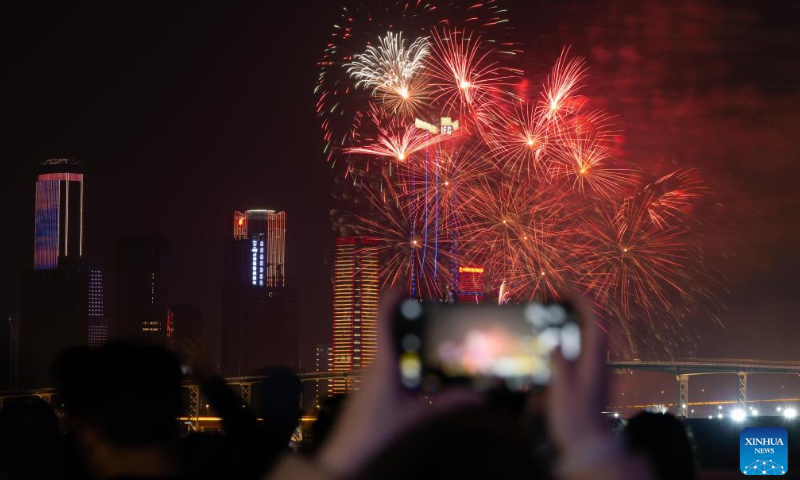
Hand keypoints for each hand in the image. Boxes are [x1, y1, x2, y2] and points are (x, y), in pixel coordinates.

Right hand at [178, 337, 214, 381]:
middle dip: (185, 339)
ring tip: (190, 336)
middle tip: (181, 338)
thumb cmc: (197, 375)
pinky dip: (200, 340)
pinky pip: (204, 344)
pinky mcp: (208, 352)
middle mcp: (199, 351)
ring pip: (200, 340)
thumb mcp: (188, 369)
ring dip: (194, 338)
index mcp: (193, 355)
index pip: (185, 346)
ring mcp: (204, 351)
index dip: (180, 343)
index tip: (175, 341)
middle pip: (191, 342)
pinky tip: (198, 340)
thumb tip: (181, 355)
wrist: (209, 378)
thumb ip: (185, 361)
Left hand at [317, 290, 482, 476]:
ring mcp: (372, 373)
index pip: (383, 319)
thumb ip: (450, 403)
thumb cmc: (378, 429)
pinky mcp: (373, 384)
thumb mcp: (417, 415)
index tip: (407, 284)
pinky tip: (422, 365)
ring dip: (408, 337)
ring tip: (433, 334)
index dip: (393, 298)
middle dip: (409, 316)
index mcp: (384, 361)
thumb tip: (481, 396)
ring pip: (390, 346)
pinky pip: (389, 361)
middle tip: (433, 309)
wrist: (348, 451)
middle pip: (390, 329)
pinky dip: (405, 355)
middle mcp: (376, 362)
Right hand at [546, 295, 610, 457]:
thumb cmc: (576, 419)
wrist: (590, 445)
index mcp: (595, 357)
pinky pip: (582, 346)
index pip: (594, 317)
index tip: (562, 286)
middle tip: (556, 295)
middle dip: (577, 303)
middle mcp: (599, 359)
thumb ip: (558, 360)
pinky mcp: (591, 376)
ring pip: (589, 333)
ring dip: (574, 318)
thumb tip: (554, 339)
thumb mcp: (562, 388)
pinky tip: (555, 339)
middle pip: (595, 321)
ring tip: (553, 311)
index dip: (580, 297)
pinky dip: (571, 334)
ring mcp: (597, 367)